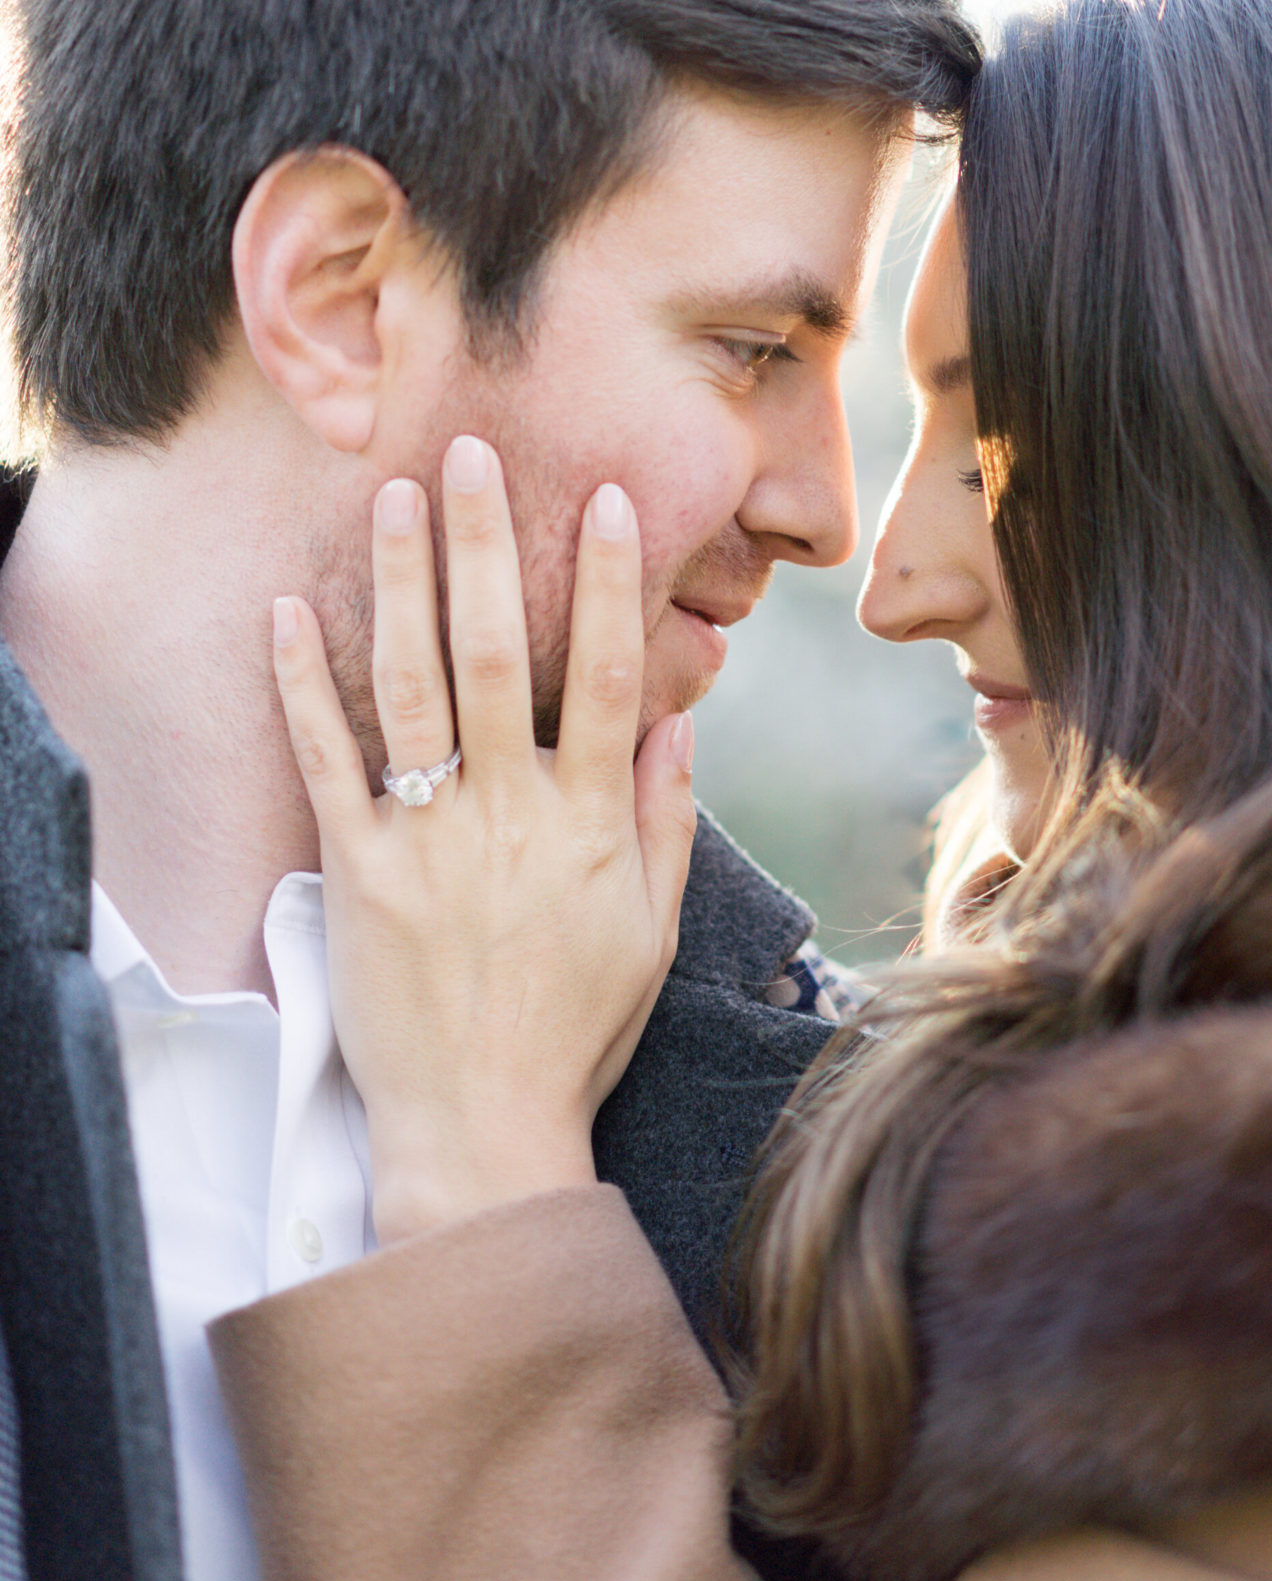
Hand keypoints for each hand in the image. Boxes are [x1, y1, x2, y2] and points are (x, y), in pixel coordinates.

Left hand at [272, 437, 696, 1243]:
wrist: (481, 1125)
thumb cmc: (574, 1030)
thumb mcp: (650, 930)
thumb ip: (660, 822)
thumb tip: (676, 724)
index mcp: (588, 824)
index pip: (603, 679)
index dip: (610, 585)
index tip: (610, 502)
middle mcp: (510, 815)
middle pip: (497, 654)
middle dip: (486, 545)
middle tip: (474, 454)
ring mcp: (430, 838)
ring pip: (412, 686)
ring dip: (401, 582)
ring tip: (394, 497)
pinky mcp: (358, 871)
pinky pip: (326, 761)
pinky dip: (302, 684)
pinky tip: (286, 610)